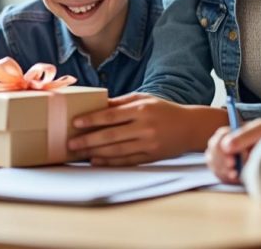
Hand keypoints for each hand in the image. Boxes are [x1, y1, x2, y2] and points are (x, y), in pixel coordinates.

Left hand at [67, 93, 227, 165]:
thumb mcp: (144, 99)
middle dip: (88, 140)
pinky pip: (127, 160)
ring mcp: (148, 143)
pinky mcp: (151, 156)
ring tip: (79, 153)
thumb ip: (121, 103)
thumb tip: (97, 105)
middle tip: (71, 143)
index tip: (75, 123)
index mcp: (141, 109)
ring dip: (95, 153)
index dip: (92, 120)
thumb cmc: (163, 110)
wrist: (190, 127)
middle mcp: (144, 127)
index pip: (111, 115)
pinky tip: (97, 161)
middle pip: (111, 135)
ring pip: (117, 150)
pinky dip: (110, 161)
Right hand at [205, 118, 260, 183]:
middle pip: (212, 150)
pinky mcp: (230, 170)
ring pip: (213, 163)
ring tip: (236, 176)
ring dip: (222, 171)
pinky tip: (235, 178)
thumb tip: (226, 146)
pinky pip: (219, 174)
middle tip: (233, 171)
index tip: (232, 162)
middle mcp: (227, 143)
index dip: (221, 149)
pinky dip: (225, 177)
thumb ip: (244, 136)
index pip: (219, 137)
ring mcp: (227, 156)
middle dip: (220, 162)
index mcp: (234, 131)